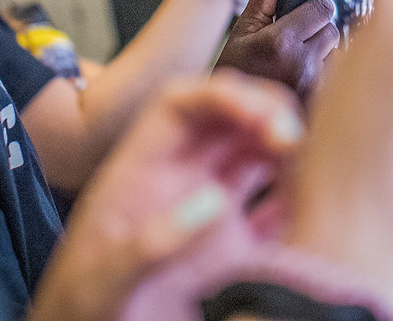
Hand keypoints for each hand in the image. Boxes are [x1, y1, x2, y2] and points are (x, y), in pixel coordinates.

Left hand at [28, 72, 303, 320]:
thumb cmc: (80, 314)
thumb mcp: (102, 281)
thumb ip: (149, 243)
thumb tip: (215, 200)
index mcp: (140, 169)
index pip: (181, 102)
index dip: (223, 94)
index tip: (259, 114)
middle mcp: (179, 179)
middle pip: (229, 119)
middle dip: (266, 114)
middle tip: (295, 139)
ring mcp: (208, 211)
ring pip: (256, 155)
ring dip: (286, 151)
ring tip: (310, 170)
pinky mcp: (231, 249)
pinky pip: (272, 210)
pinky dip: (295, 201)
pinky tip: (312, 208)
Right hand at [218, 0, 340, 97]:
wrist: (229, 117)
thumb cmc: (234, 70)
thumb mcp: (244, 28)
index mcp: (282, 42)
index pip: (324, 7)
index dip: (313, 7)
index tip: (300, 14)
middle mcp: (302, 66)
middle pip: (333, 31)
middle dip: (317, 32)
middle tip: (294, 41)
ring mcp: (313, 90)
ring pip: (336, 55)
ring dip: (320, 56)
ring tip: (293, 65)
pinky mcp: (320, 106)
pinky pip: (334, 80)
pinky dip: (321, 77)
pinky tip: (298, 82)